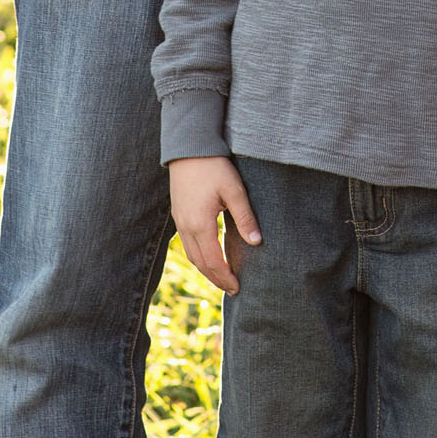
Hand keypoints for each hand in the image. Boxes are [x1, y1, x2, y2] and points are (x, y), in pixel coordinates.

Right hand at [171, 156, 258, 295]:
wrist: (188, 148)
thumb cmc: (214, 167)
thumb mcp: (235, 190)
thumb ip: (245, 217)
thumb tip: (257, 242)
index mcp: (200, 224)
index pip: (213, 261)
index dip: (225, 276)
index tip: (238, 287)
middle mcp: (186, 227)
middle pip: (200, 263)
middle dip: (216, 278)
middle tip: (233, 289)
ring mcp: (179, 222)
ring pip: (191, 254)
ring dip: (206, 269)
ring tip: (222, 277)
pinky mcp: (179, 214)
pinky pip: (187, 244)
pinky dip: (199, 256)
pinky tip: (210, 256)